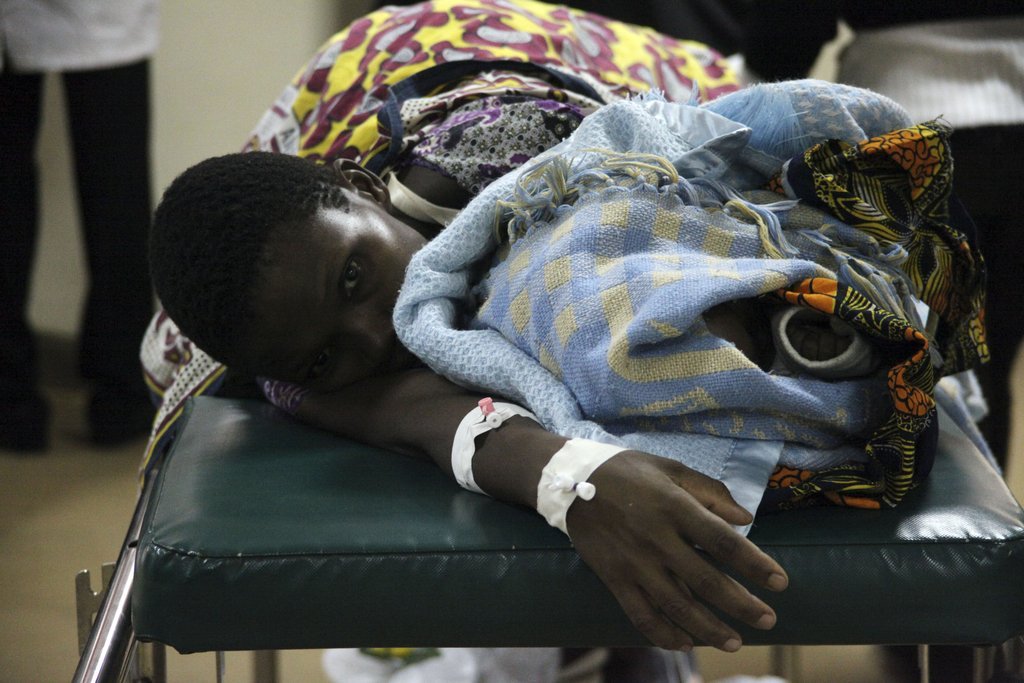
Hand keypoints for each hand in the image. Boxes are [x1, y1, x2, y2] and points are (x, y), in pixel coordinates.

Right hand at [565, 450, 787, 651]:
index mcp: (674, 506)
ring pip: (677, 606)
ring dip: (709, 629)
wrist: (570, 482)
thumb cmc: (627, 472)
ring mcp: (634, 563)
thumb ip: (710, 492)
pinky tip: (684, 643)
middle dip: (742, 605)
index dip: (755, 564)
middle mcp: (656, 538)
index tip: (780, 582)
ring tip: (734, 642)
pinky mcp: (614, 578)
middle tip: (768, 621)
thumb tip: (745, 517)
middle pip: (706, 581)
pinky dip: (664, 634)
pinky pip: (641, 615)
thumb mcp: (670, 469)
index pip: (723, 542)